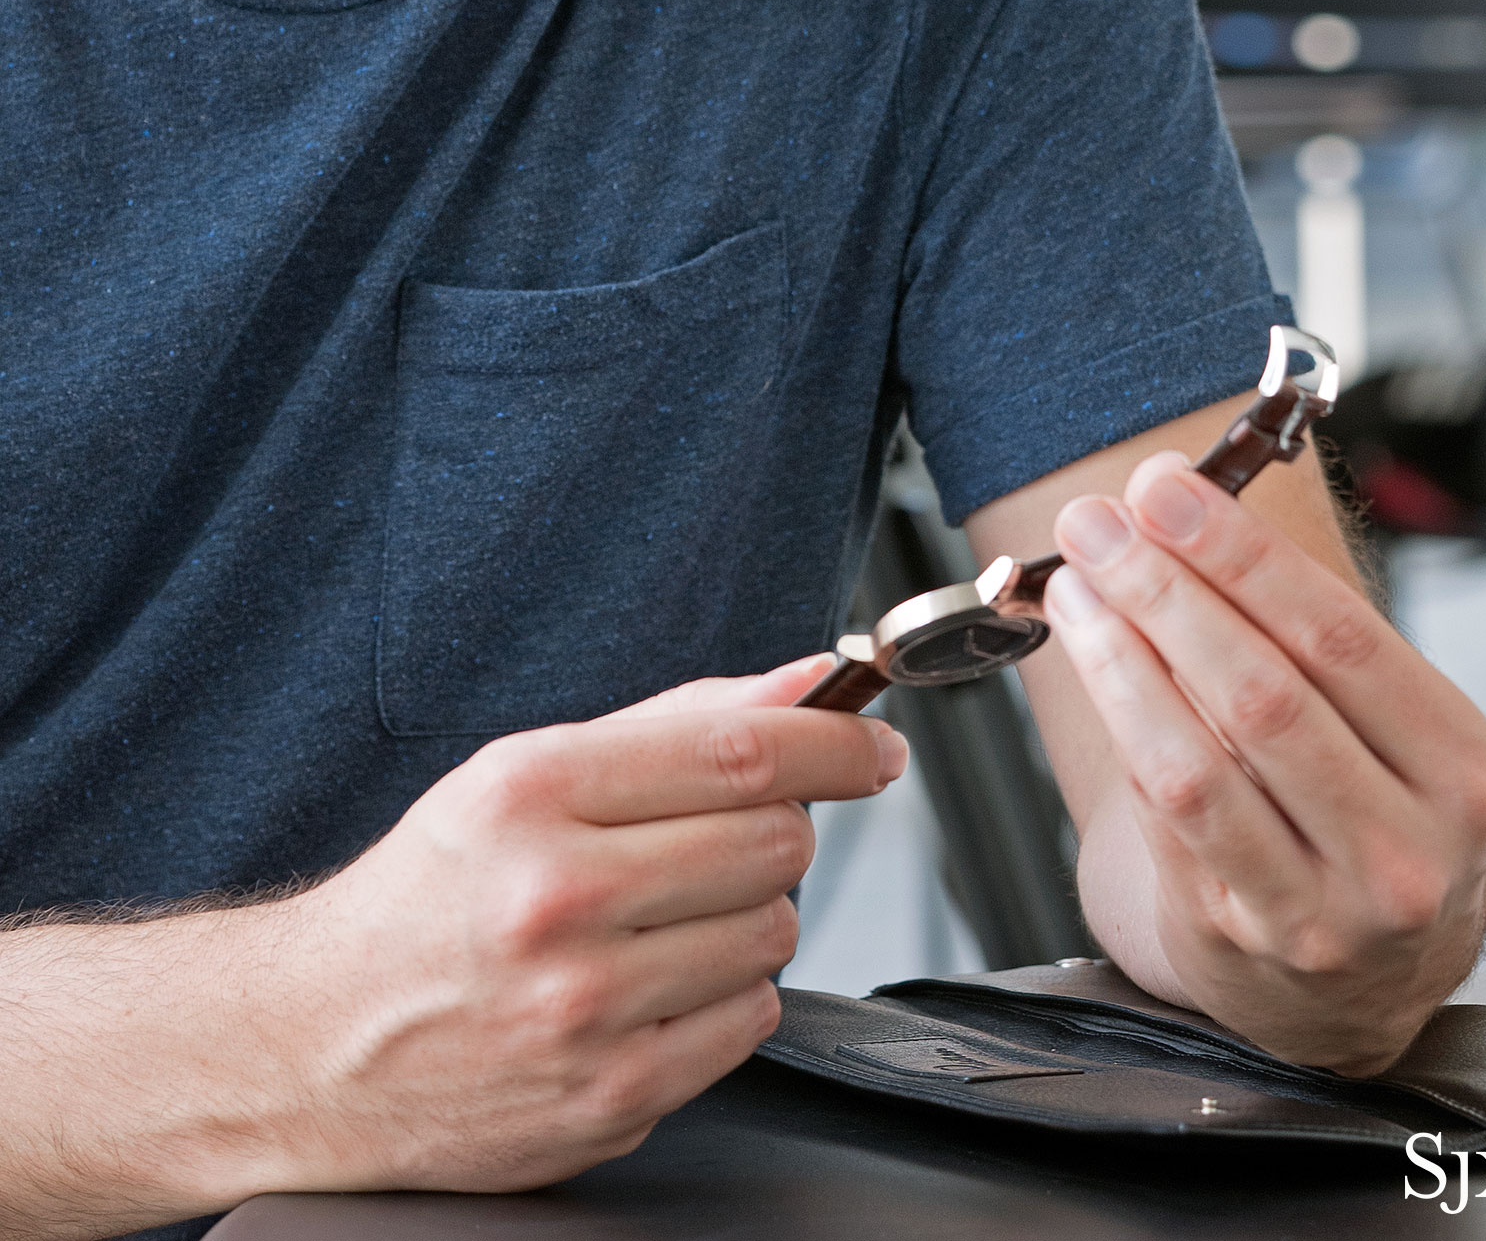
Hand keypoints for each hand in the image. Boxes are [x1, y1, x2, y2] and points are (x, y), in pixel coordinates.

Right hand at [0, 657, 903, 1238]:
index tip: (874, 742)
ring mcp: (586, 1011)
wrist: (312, 1046)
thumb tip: (804, 686)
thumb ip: (674, 726)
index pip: (740, 752)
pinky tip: (650, 985)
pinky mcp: (610, 1098)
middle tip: (716, 837)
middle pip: (774, 841)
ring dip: (746, 916)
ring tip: (659, 918)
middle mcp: (558, 902)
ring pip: (773, 933)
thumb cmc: (428, 897)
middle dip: (777, 828)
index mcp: (533, 796)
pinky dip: (724, 997)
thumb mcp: (523, 774)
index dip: (835, 740)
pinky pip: (747, 1023)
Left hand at [1045, 451, 1485, 1073]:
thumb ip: (1297, 627)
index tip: (1164, 489)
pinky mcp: (1242, 944)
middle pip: (1263, 694)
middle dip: (1163, 591)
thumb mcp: (1382, 725)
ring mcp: (1325, 910)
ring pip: (1198, 764)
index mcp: (1457, 764)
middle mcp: (1406, 846)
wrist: (1366, 981)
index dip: (1240, 552)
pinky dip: (1122, 727)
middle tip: (1096, 523)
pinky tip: (1093, 662)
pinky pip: (1166, 819)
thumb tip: (1171, 505)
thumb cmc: (1364, 809)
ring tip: (1074, 587)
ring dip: (1119, 657)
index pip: (1339, 635)